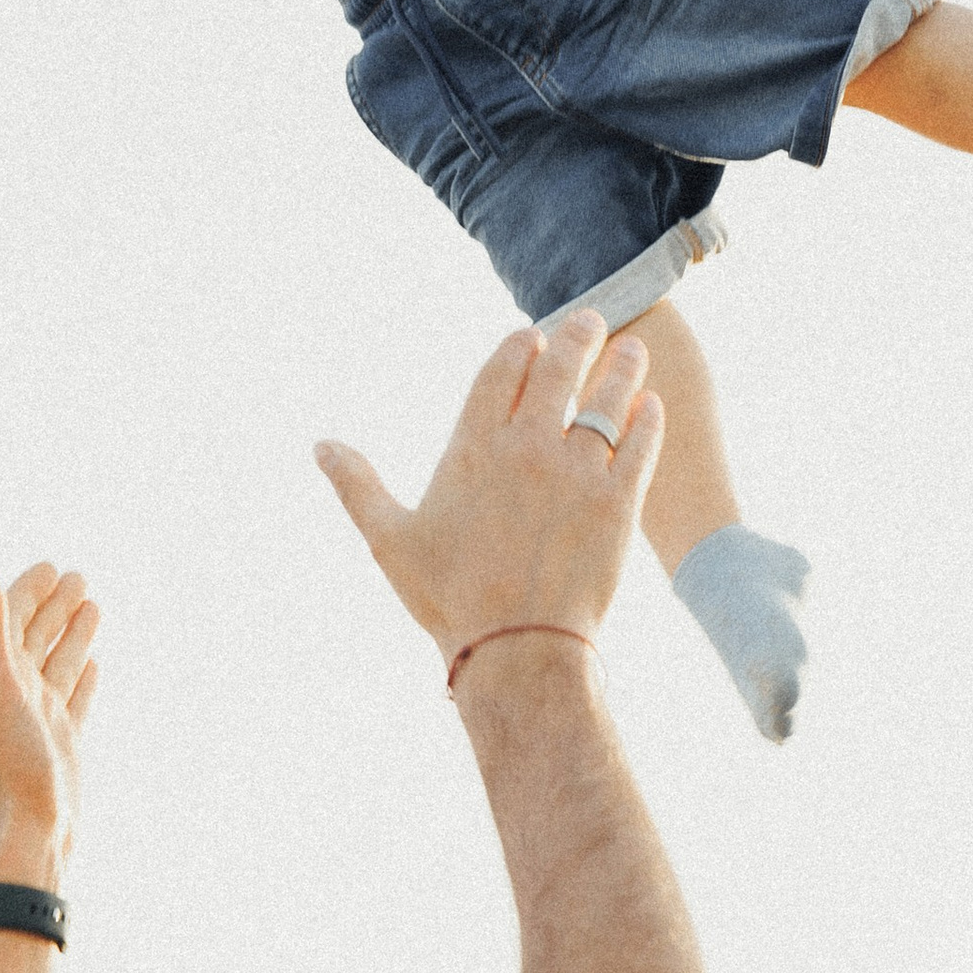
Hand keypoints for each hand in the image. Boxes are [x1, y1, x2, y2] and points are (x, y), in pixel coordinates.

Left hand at [0, 563, 98, 880]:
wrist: (24, 833)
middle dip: (55, 605)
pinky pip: (75, 699)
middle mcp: (17, 692)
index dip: (29, 591)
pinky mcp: (64, 743)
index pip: (13, 619)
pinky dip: (84, 677)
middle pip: (36, 636)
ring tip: (92, 607)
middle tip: (77, 576)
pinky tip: (93, 667)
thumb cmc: (7, 765)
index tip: (52, 568)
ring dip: (73, 634)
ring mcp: (42, 718)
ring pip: (59, 663)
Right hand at [316, 313, 660, 665]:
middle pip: (559, 368)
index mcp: (472, 448)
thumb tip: (320, 446)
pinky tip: (652, 405)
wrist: (518, 651)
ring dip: (621, 367)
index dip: (519, 345)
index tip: (532, 333)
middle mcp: (527, 447)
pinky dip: (648, 420)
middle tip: (591, 320)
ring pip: (607, 399)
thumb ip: (357, 485)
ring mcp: (577, 472)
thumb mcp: (390, 539)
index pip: (501, 371)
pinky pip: (640, 445)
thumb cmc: (449, 598)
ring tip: (632, 349)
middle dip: (576, 336)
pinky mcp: (618, 502)